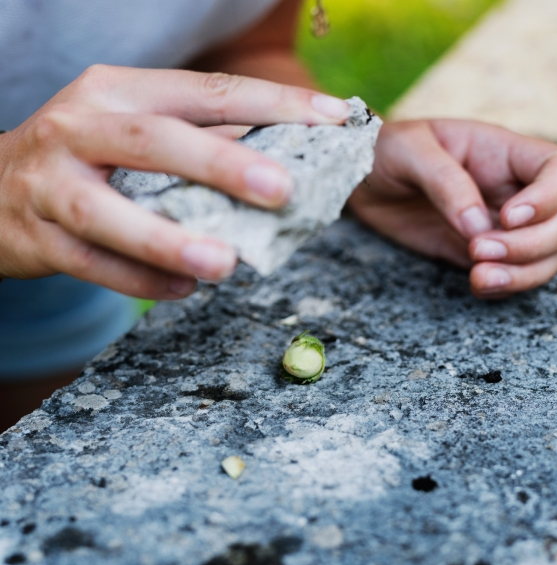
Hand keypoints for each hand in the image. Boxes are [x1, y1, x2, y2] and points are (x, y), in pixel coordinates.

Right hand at [0, 65, 350, 297]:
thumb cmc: (86, 159)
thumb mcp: (133, 131)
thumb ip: (199, 143)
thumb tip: (281, 162)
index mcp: (118, 91)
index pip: (208, 91)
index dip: (273, 103)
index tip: (332, 118)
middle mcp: (78, 126)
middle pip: (154, 140)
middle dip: (222, 165)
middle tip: (282, 192)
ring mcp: (49, 182)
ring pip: (107, 212)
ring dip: (168, 240)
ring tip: (224, 264)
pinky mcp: (35, 236)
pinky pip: (91, 264)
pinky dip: (139, 282)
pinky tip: (182, 292)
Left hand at [348, 119, 556, 297]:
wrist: (359, 180)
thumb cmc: (384, 152)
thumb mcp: (409, 151)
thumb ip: (445, 182)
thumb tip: (478, 226)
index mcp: (503, 153)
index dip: (551, 197)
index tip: (507, 217)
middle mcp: (512, 190)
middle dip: (536, 244)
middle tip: (480, 249)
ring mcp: (498, 226)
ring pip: (550, 255)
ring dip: (525, 272)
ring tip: (479, 277)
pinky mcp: (476, 254)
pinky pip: (512, 275)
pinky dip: (504, 286)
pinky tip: (477, 283)